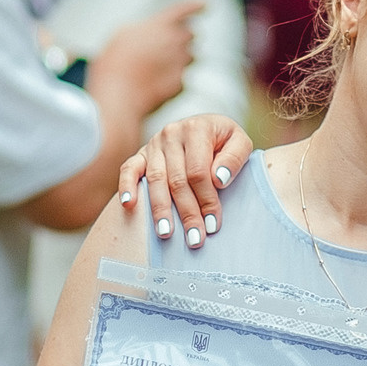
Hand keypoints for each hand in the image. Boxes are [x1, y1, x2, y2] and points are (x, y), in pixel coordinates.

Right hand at [87, 0, 201, 120]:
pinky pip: (182, 79)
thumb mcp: (123, 35)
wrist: (118, 97)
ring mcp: (181, 64)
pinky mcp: (181, 84)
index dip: (195, 5)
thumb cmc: (115, 65)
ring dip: (178, 59)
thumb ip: (144, 28)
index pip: (184, 9)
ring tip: (154, 69)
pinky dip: (171, 81)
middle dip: (181, 39)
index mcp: (161, 24)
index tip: (205, 4)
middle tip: (163, 48)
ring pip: (189, 57)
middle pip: (190, 34)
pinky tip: (153, 85)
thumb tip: (154, 32)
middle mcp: (176, 41)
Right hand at [117, 114, 253, 248]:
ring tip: (166, 233)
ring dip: (160, 209)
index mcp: (197, 129)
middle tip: (195, 238)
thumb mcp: (240, 141)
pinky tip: (128, 205)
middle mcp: (172, 134)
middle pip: (177, 180)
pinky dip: (126, 186)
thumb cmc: (224, 141)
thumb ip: (234, 158)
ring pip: (156, 180)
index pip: (199, 171)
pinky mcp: (141, 153)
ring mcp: (154, 143)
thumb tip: (219, 179)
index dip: (206, 199)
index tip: (213, 224)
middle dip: (187, 212)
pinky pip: (129, 169)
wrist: (205, 126)